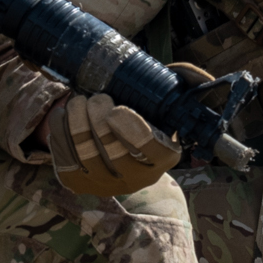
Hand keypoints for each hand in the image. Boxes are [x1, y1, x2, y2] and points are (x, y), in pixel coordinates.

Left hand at [45, 93, 179, 196]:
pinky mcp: (79, 184)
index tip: (117, 108)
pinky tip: (63, 116)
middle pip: (113, 153)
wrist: (120, 152)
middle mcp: (137, 178)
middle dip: (99, 121)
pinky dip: (60, 135)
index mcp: (164, 158)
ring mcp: (106, 185)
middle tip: (95, 98)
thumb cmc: (146, 117)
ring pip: (86, 157)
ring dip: (77, 125)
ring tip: (77, 102)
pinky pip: (64, 161)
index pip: (150, 149)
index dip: (131, 129)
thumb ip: (187, 86)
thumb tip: (202, 78)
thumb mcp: (168, 101)